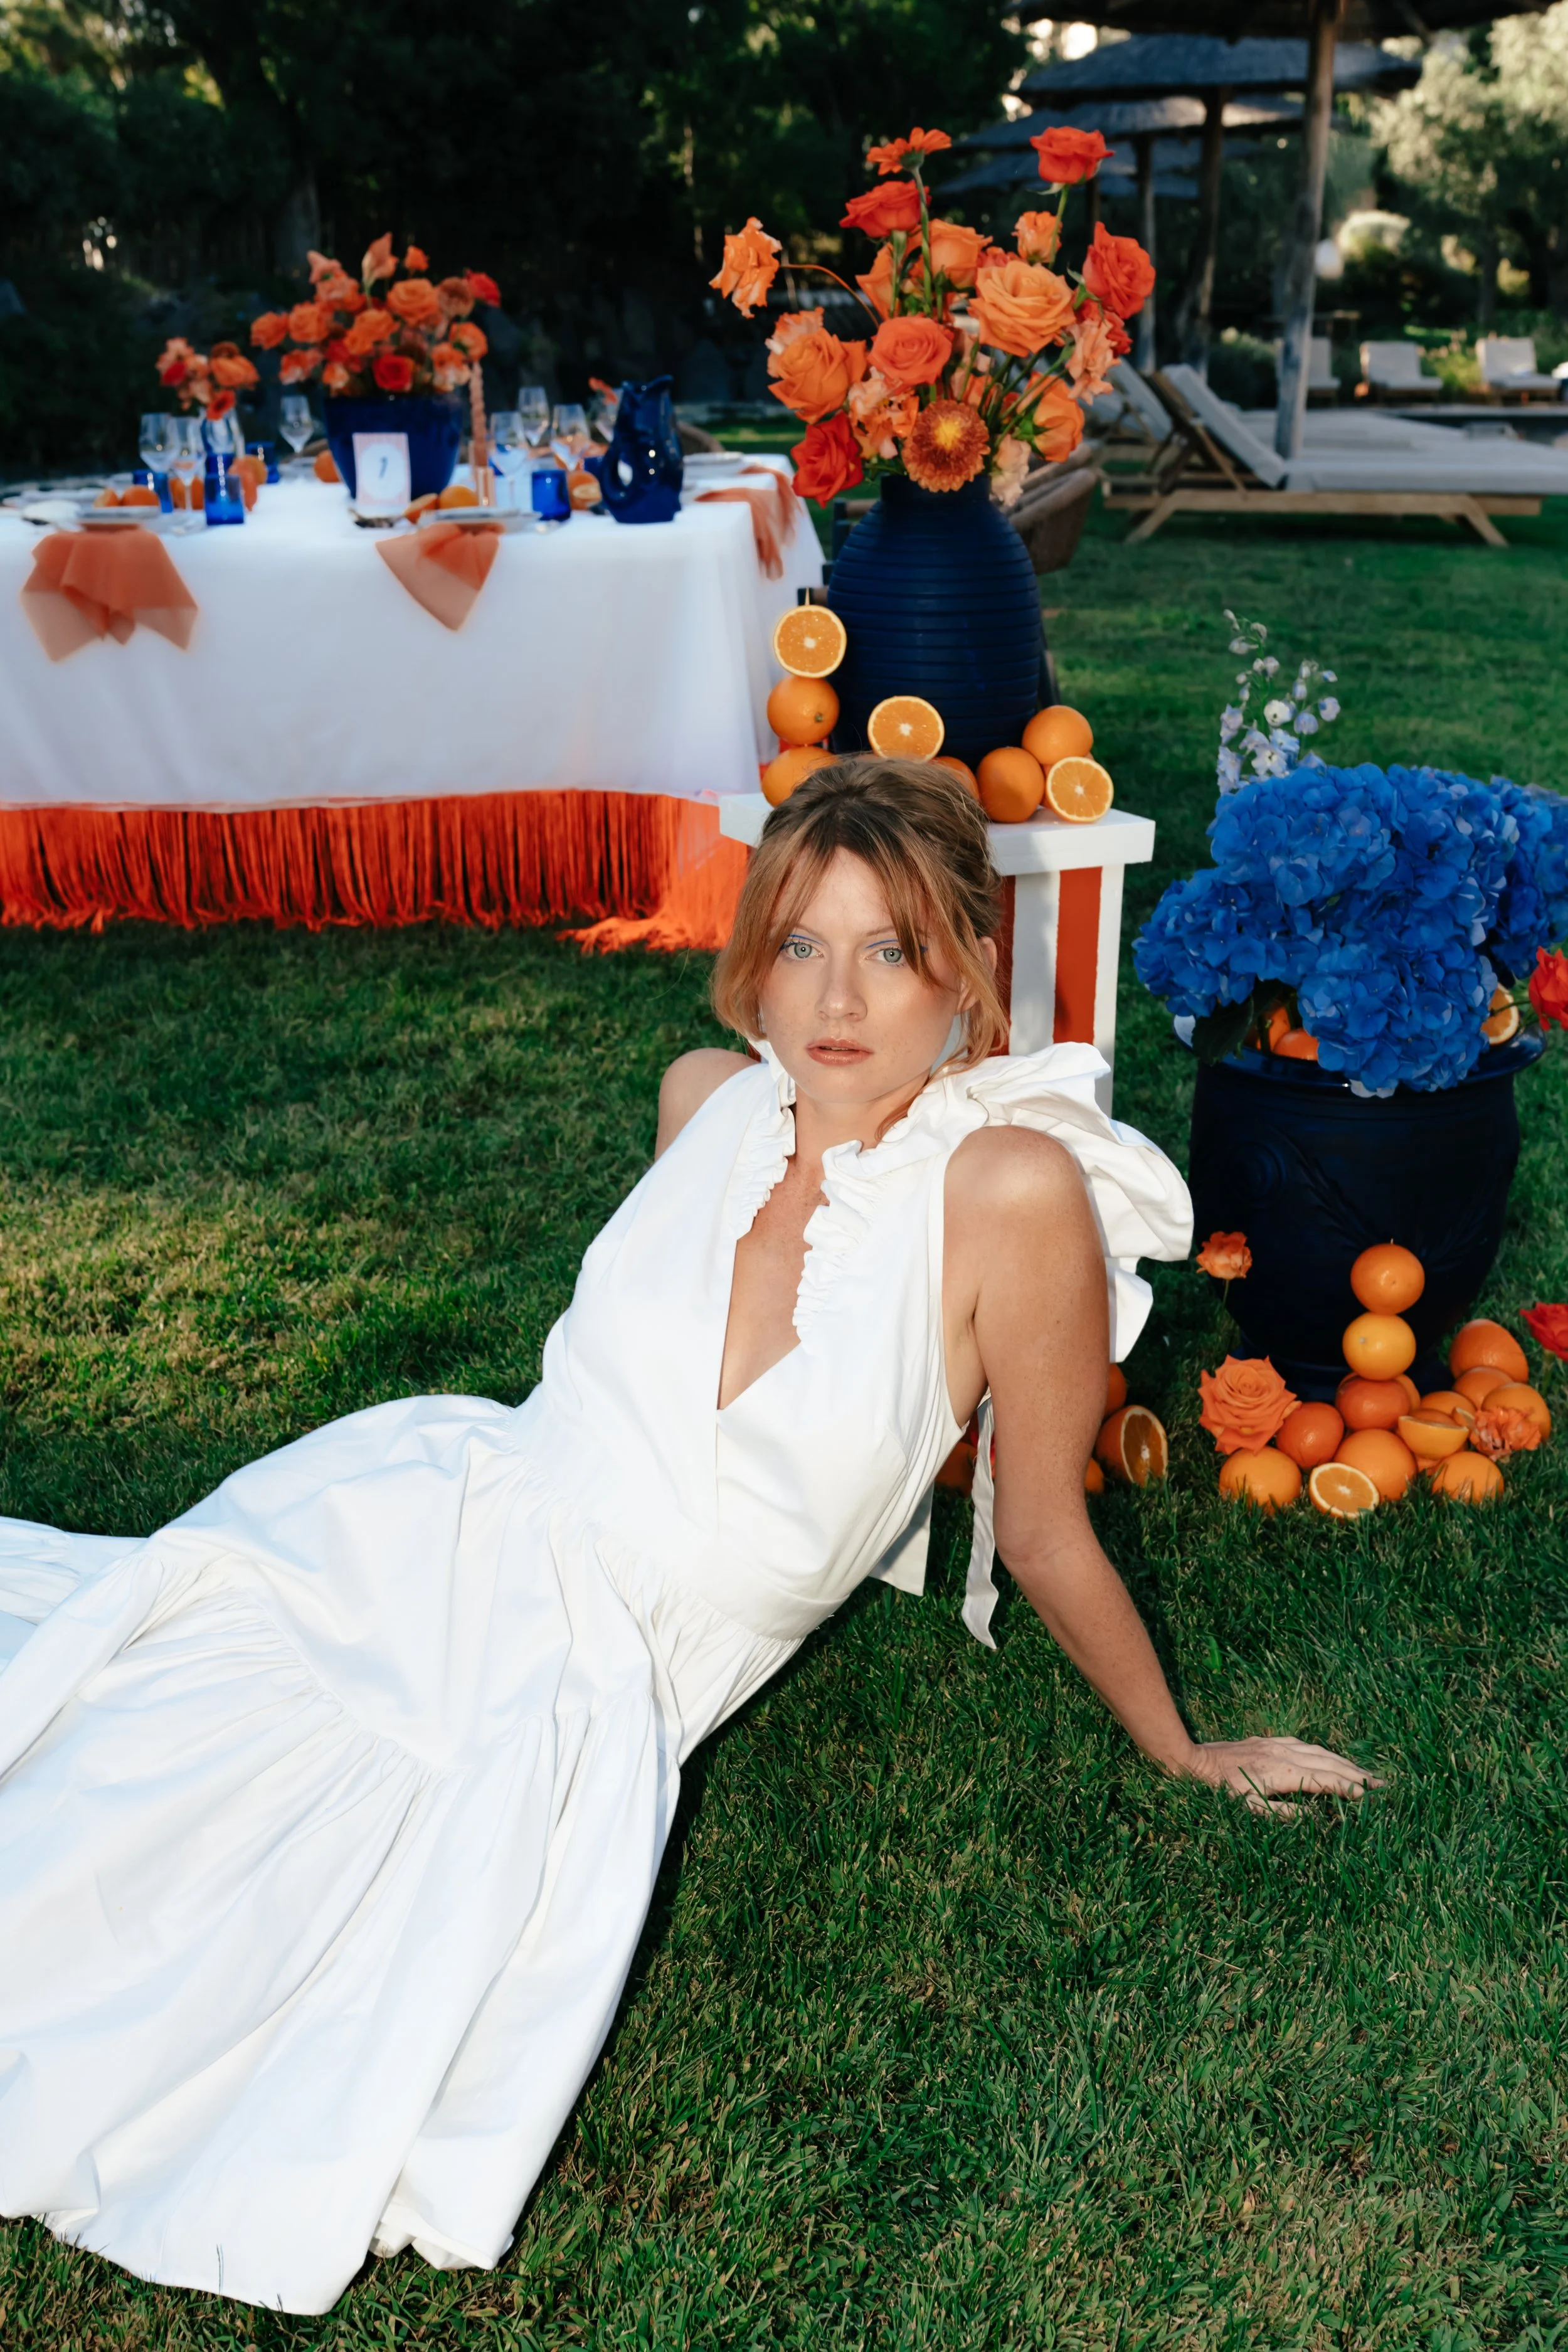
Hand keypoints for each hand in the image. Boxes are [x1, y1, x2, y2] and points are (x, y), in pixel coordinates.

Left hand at [1180, 1736, 1382, 1816]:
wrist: (1194, 1761)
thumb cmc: (1219, 1790)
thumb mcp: (1249, 1808)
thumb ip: (1283, 1813)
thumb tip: (1314, 1816)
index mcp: (1284, 1772)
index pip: (1326, 1780)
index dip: (1349, 1788)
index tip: (1371, 1796)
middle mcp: (1286, 1754)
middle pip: (1329, 1762)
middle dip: (1356, 1773)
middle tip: (1381, 1783)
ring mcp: (1278, 1745)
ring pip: (1320, 1751)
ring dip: (1343, 1761)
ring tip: (1363, 1772)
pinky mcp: (1269, 1740)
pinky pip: (1305, 1744)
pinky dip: (1324, 1752)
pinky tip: (1328, 1757)